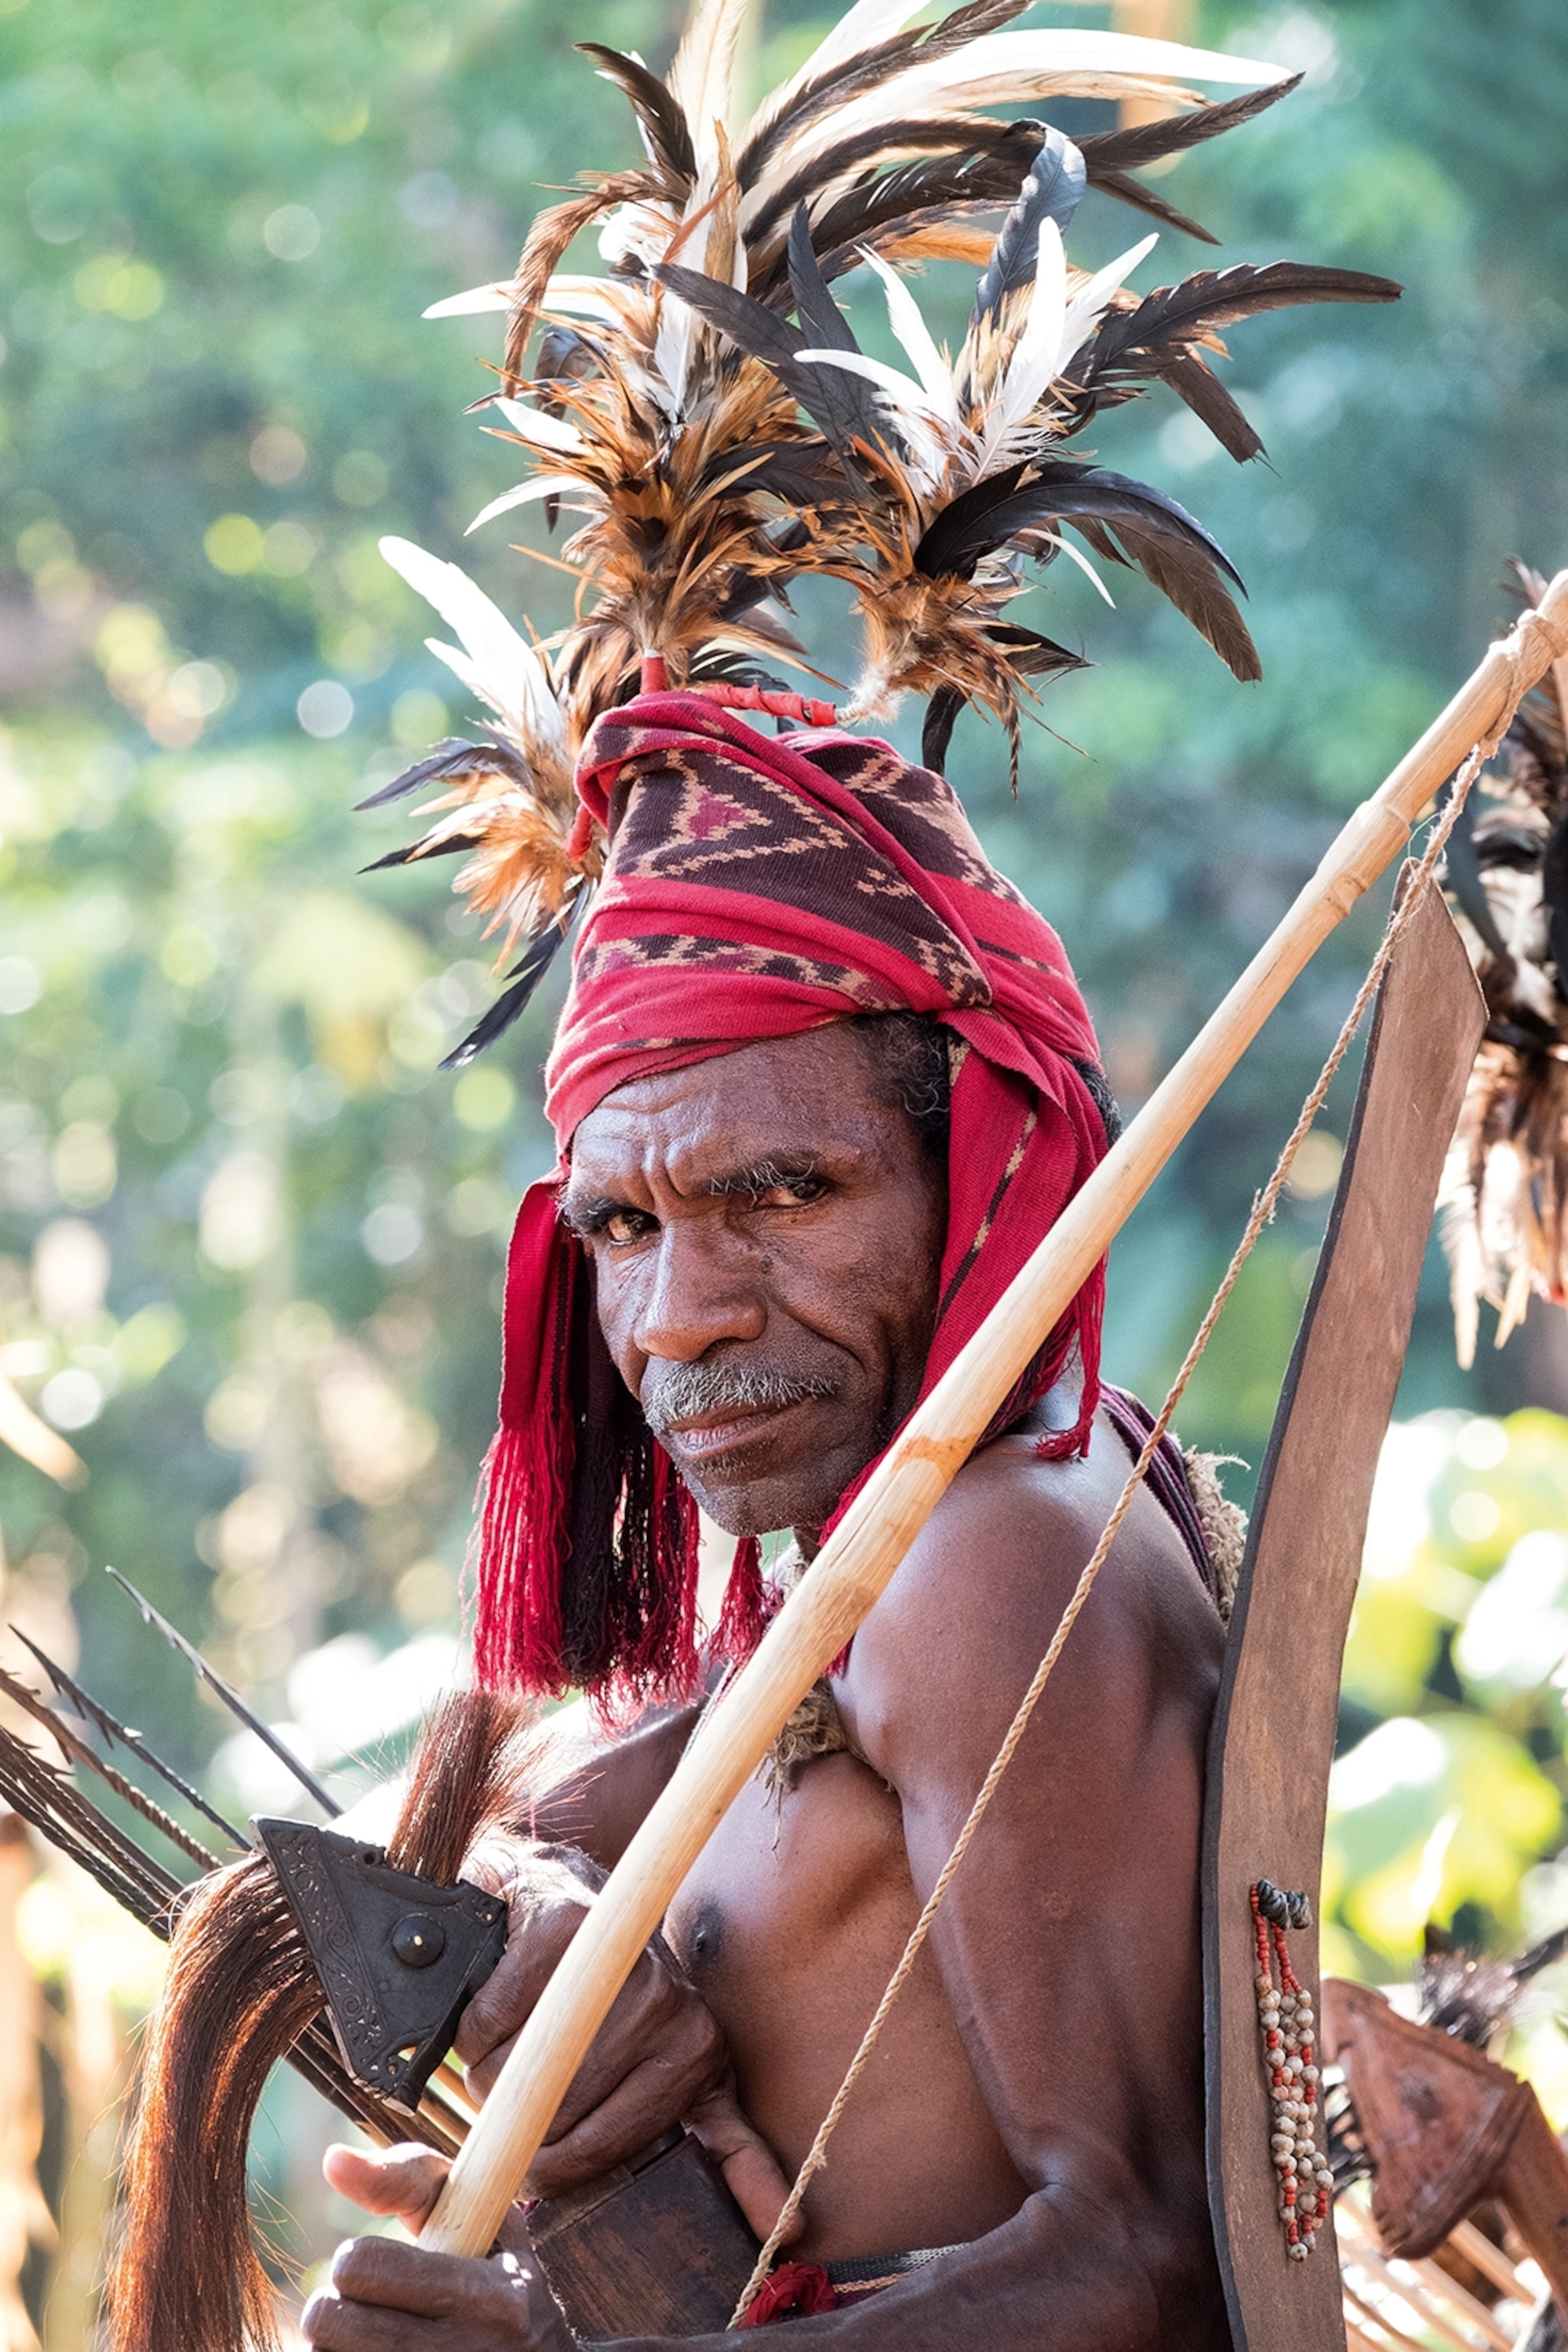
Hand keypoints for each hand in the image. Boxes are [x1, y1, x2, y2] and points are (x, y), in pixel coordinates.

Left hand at [300, 2145, 574, 2351]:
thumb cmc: (501, 2284)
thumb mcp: (483, 2221)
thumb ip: (410, 2178)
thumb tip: (333, 2160)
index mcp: (487, 2296)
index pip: (359, 2265)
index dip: (358, 2262)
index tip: (380, 2270)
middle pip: (328, 2321)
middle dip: (340, 2308)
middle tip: (371, 2309)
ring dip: (340, 2349)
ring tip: (378, 2341)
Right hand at [456, 1842, 794, 2239]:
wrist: (565, 1896)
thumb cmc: (620, 2006)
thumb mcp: (689, 2081)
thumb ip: (731, 2149)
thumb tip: (791, 2229)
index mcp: (698, 2052)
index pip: (606, 2149)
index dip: (554, 2167)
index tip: (538, 2163)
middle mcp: (667, 2006)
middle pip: (553, 2115)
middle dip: (517, 2116)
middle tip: (525, 2086)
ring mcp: (618, 1963)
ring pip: (516, 2073)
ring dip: (489, 2074)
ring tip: (515, 2043)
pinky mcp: (562, 1927)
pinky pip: (489, 2023)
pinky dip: (475, 2028)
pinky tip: (500, 2003)